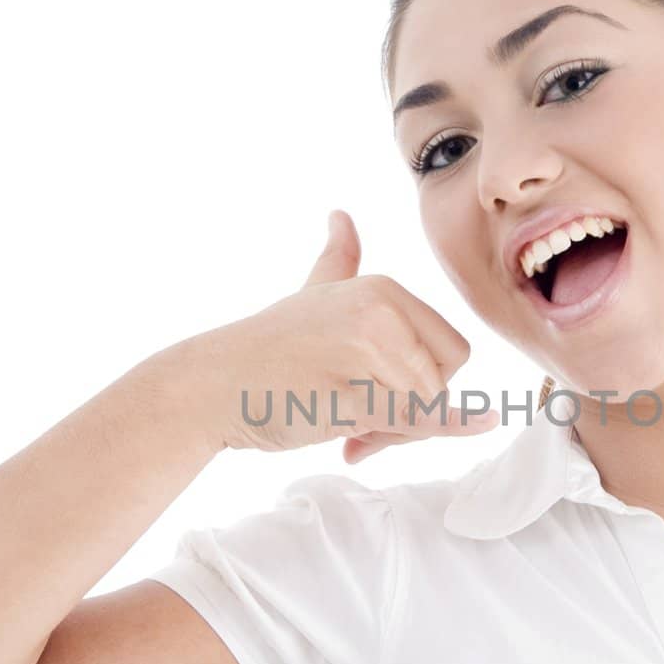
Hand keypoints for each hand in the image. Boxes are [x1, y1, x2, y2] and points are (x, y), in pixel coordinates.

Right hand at [201, 209, 498, 462]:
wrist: (211, 385)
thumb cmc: (267, 350)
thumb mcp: (312, 292)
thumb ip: (338, 258)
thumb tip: (341, 216)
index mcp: (385, 290)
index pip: (452, 351)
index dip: (427, 384)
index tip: (381, 398)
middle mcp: (383, 311)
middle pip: (445, 381)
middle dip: (417, 411)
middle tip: (366, 424)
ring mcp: (368, 351)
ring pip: (427, 410)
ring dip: (394, 435)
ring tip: (346, 433)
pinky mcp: (355, 395)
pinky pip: (407, 427)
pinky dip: (391, 442)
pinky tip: (354, 447)